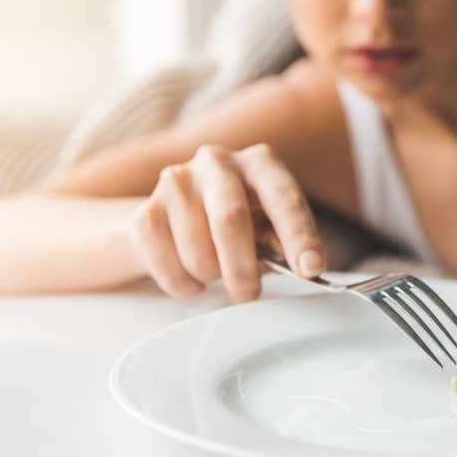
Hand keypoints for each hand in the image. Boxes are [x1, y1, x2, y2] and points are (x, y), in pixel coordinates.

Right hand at [127, 143, 326, 301]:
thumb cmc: (238, 222)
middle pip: (230, 219)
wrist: (175, 216)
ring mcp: (177, 181)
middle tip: (249, 295)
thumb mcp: (269, 225)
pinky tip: (190, 274)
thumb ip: (286, 242)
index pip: (284, 199)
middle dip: (242, 267)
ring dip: (210, 276)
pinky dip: (183, 284)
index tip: (311, 269)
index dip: (299, 236)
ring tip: (216, 270)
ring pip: (197, 250)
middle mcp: (217, 162)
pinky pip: (166, 265)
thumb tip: (307, 268)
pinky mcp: (146, 210)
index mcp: (259, 163)